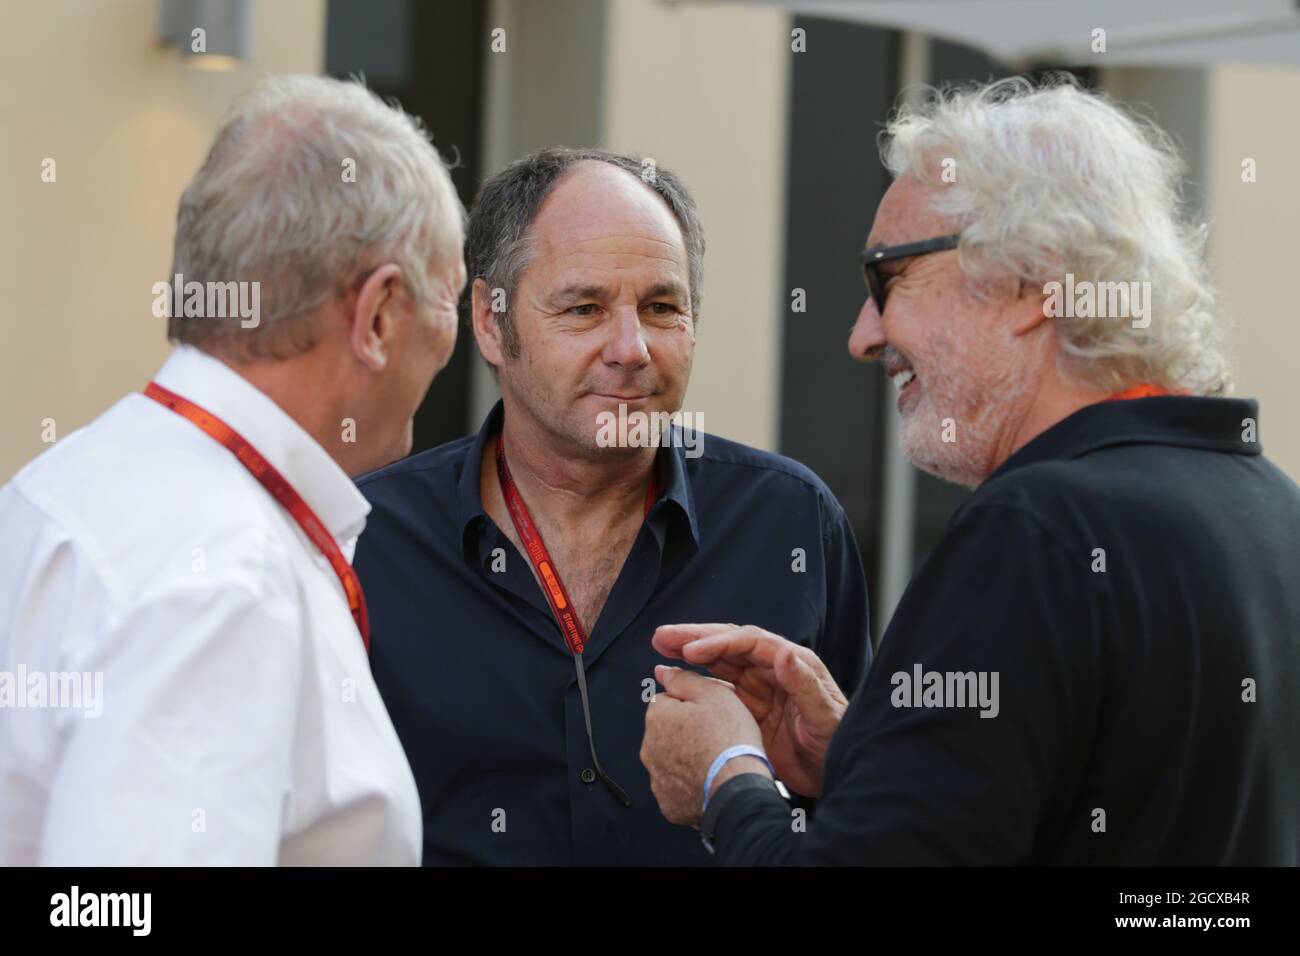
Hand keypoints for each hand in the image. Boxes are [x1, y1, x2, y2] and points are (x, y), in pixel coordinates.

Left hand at [640, 664, 765, 826]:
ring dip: (687, 756)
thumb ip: (684, 679)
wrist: (738, 790)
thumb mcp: (714, 694)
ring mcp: (657, 779)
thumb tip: (662, 670)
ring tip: (716, 758)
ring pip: (671, 759)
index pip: (667, 700)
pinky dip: (690, 782)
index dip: (692, 703)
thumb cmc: (729, 740)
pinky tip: (709, 779)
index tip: (711, 711)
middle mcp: (649, 748)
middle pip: (668, 730)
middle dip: (687, 730)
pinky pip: (677, 787)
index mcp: (657, 717)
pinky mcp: (668, 803)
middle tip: (717, 734)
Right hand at [652, 623, 846, 796]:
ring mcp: (760, 687)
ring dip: (690, 651)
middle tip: (662, 636)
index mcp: (794, 662)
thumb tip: (784, 651)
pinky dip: (696, 679)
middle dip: (696, 637)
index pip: (750, 642)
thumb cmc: (839, 743)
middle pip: (730, 643)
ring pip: (720, 662)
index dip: (719, 643)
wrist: (838, 774)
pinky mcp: (750, 707)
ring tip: (661, 645)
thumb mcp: (826, 716)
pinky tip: (674, 676)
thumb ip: (805, 685)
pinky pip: (718, 688)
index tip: (691, 651)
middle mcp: (774, 668)